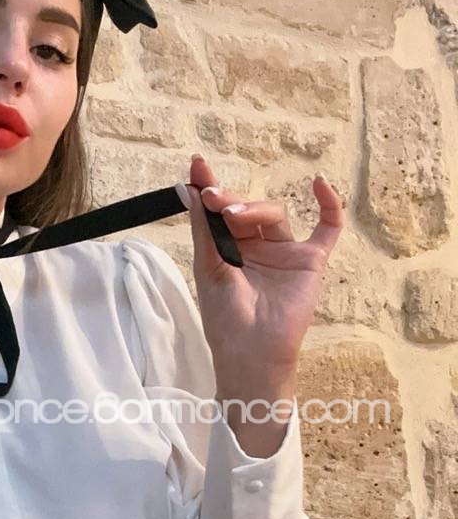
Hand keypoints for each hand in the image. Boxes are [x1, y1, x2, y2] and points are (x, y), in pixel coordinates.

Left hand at [177, 154, 344, 385]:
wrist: (250, 353)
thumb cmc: (225, 318)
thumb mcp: (208, 267)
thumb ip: (203, 227)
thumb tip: (189, 188)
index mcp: (229, 249)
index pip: (221, 211)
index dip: (211, 187)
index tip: (197, 165)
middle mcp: (258, 247)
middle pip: (247, 209)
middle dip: (229, 201)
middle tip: (212, 197)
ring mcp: (285, 252)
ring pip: (274, 214)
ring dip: (253, 208)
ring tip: (232, 215)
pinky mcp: (310, 261)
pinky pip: (327, 228)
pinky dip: (329, 204)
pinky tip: (320, 183)